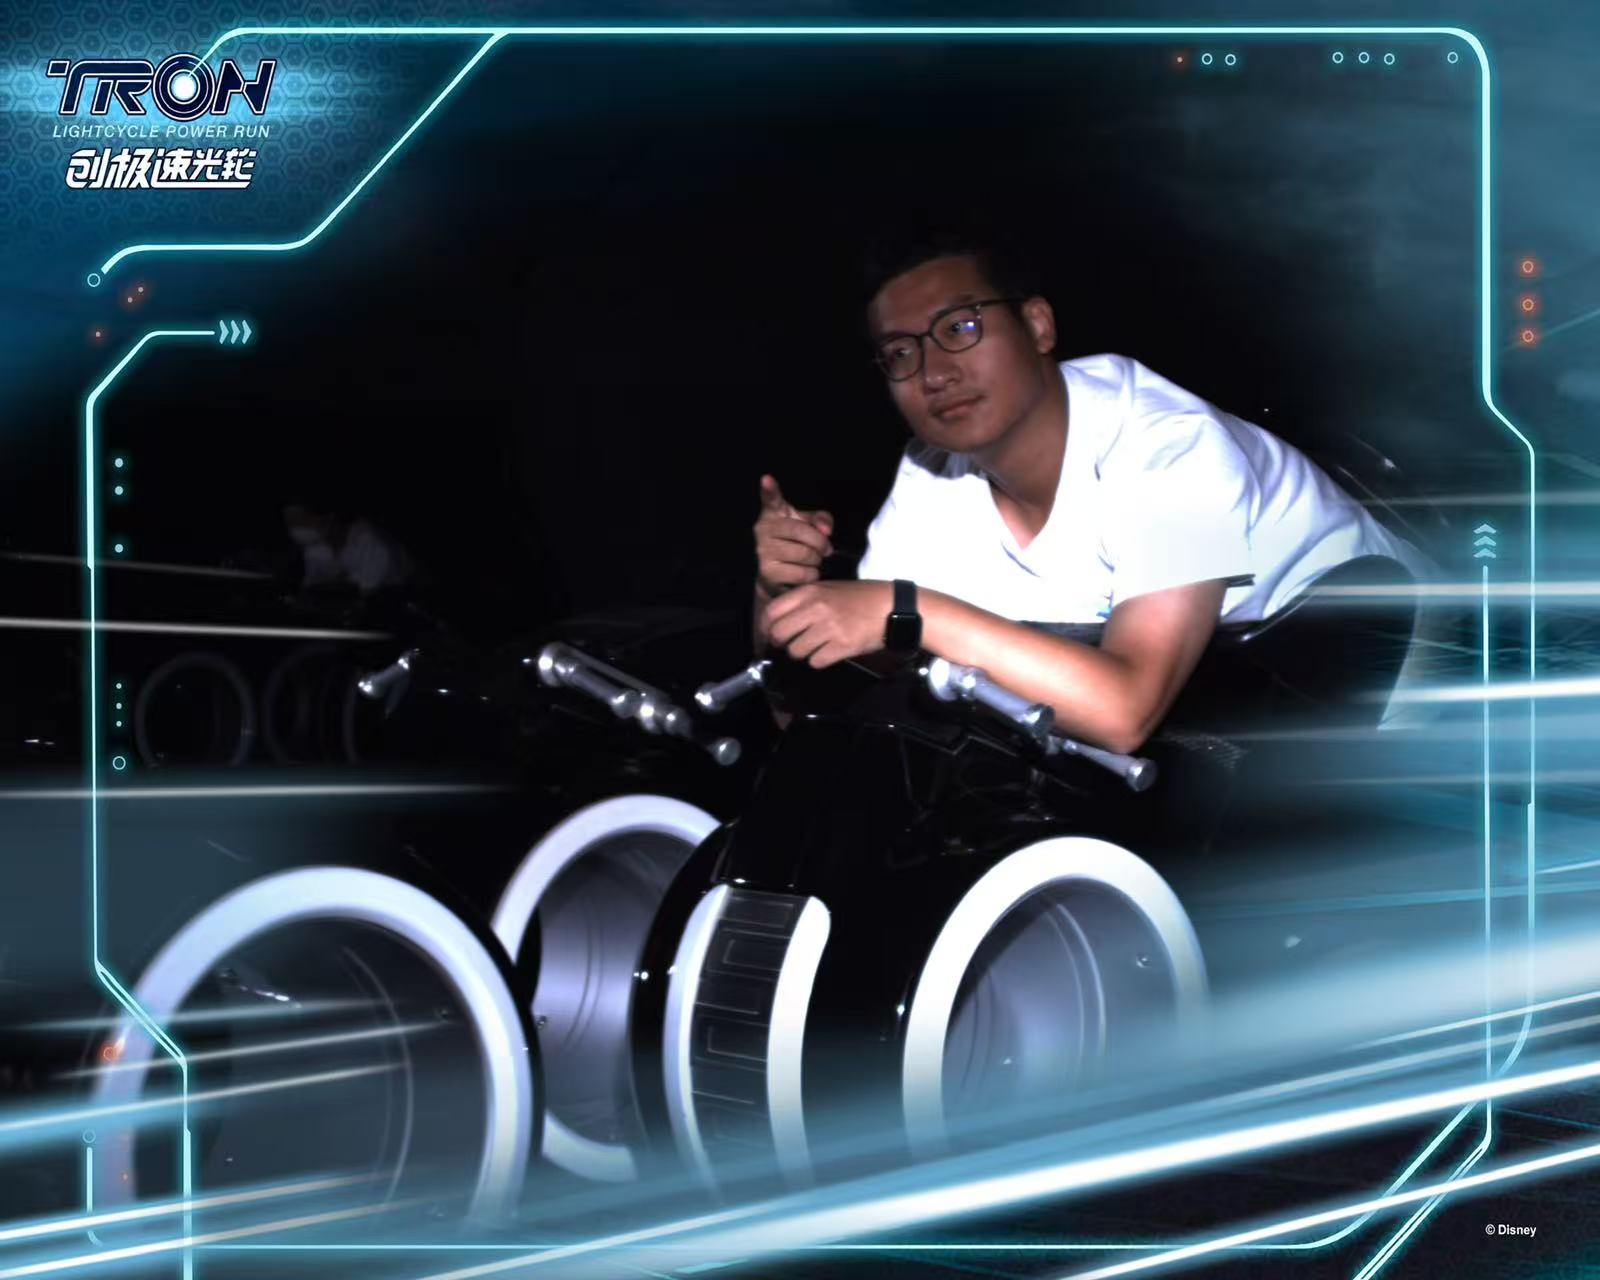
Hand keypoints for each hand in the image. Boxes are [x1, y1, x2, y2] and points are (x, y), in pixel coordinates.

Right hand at [753, 474, 833, 597]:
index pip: (771, 500)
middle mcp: (763, 530)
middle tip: (824, 549)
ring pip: (805, 554)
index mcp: (773, 514)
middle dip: (820, 543)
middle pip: (802, 532)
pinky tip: (804, 573)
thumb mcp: (809, 525)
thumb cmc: (796, 543)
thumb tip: (826, 530)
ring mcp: (763, 552)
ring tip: (811, 560)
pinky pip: (802, 573)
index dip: (769, 489)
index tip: (767, 479)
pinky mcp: (767, 574)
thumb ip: (821, 520)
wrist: (777, 576)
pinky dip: (811, 575)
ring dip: (816, 560)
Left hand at [762, 580, 891, 667]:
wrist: (892, 606)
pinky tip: (829, 653)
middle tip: (792, 644)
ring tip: (814, 648)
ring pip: (796, 651)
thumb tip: (782, 619)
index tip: (771, 633)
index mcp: (810, 592)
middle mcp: (815, 609)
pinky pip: (816, 661)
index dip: (767, 626)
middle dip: (783, 643)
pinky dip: (819, 661)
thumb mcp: (829, 588)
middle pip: (779, 634)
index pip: (772, 611)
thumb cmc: (861, 597)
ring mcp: (828, 628)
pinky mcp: (841, 646)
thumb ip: (805, 600)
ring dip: (802, 654)